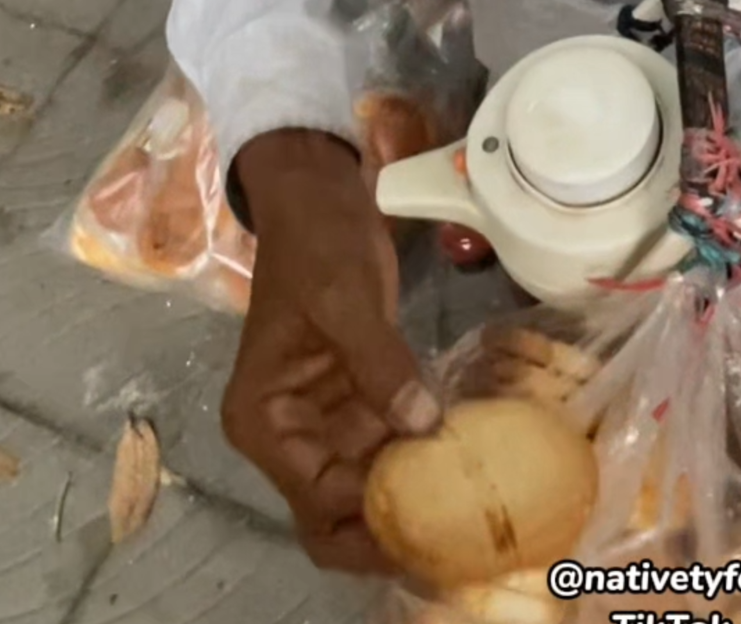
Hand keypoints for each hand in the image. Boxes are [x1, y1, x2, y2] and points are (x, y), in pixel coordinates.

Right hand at [224, 129, 441, 574]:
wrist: (319, 194)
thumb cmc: (316, 242)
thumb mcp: (343, 297)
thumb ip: (378, 362)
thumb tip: (421, 426)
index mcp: (265, 420)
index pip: (315, 499)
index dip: (369, 522)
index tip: (434, 525)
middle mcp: (290, 434)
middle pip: (337, 514)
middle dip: (389, 535)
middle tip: (457, 546)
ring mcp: (327, 420)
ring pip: (369, 487)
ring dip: (415, 500)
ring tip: (475, 516)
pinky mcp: (361, 398)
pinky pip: (391, 446)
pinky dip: (425, 459)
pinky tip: (473, 464)